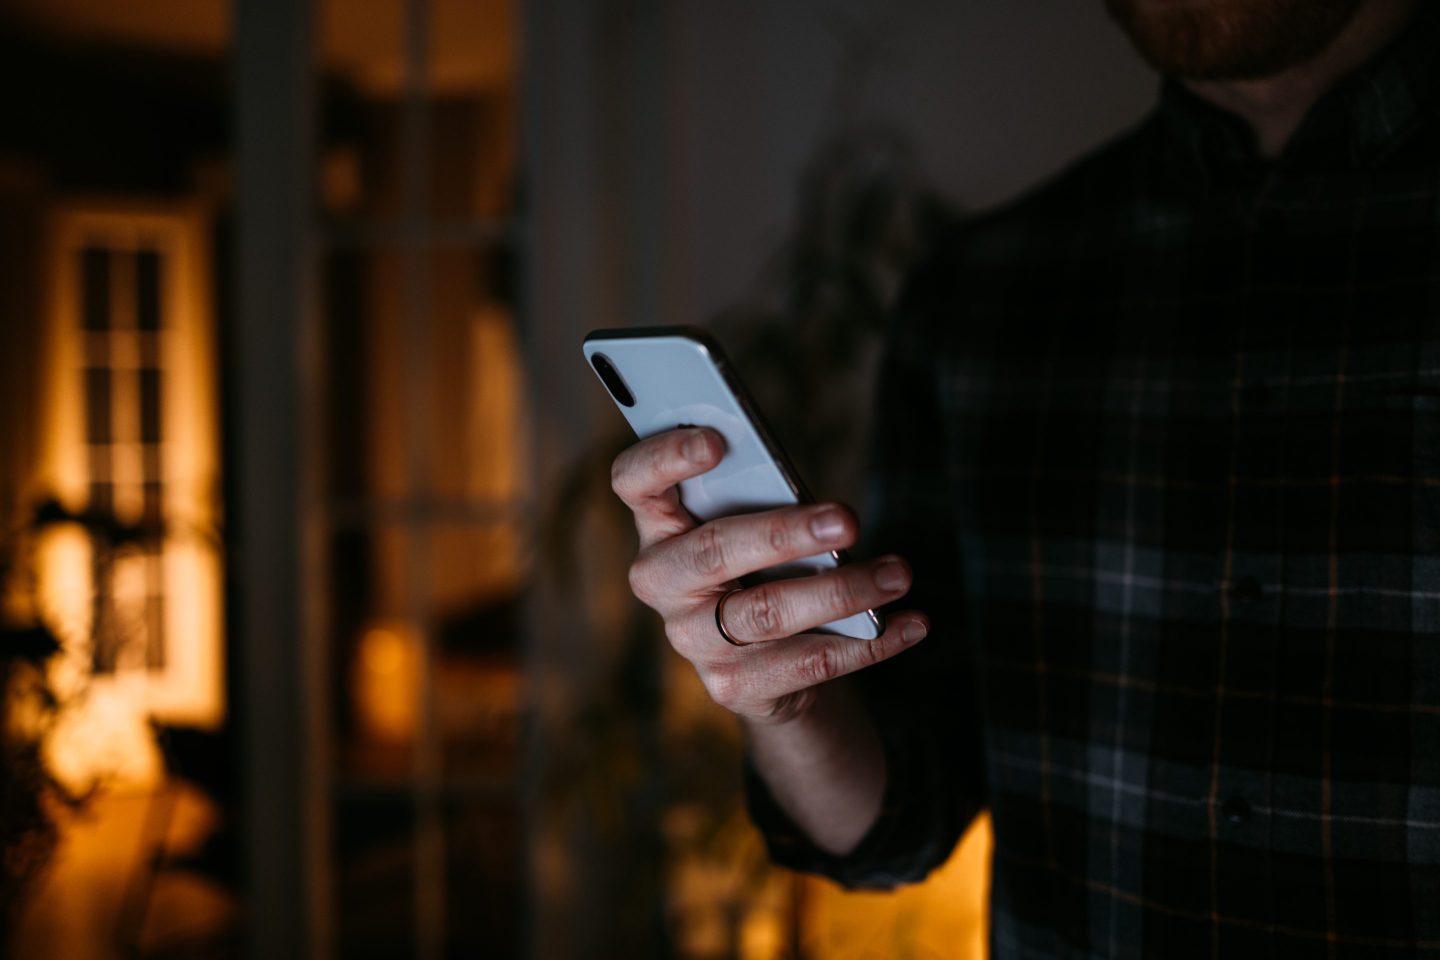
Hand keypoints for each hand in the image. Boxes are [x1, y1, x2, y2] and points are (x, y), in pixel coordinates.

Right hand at [611, 426, 928, 724]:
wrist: (769, 661)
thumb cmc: (765, 561)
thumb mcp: (758, 519)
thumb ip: (767, 498)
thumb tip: (824, 508)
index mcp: (658, 524)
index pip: (634, 483)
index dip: (665, 458)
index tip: (717, 439)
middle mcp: (661, 581)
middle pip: (711, 551)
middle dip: (784, 533)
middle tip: (849, 517)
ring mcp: (691, 639)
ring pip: (766, 613)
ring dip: (842, 591)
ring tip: (899, 573)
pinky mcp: (731, 686)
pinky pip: (806, 664)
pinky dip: (870, 643)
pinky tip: (912, 622)